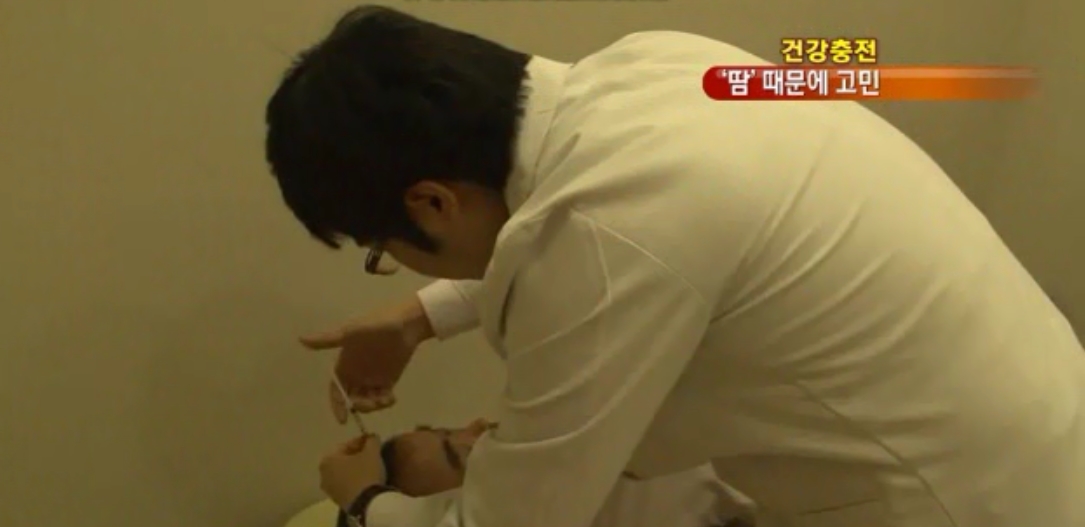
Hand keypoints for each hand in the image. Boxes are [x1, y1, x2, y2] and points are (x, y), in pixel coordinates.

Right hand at [302, 296, 434, 421]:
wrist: (404, 323)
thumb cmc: (374, 326)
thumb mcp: (349, 333)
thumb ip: (327, 340)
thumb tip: (300, 339)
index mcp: (344, 366)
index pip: (336, 391)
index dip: (337, 405)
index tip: (343, 419)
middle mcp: (356, 375)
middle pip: (352, 399)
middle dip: (359, 406)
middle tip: (371, 403)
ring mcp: (372, 379)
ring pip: (368, 401)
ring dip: (373, 405)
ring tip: (384, 399)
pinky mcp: (388, 380)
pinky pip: (383, 397)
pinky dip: (385, 401)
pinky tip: (391, 398)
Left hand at [319, 434, 385, 508]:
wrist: (366, 503)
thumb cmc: (366, 473)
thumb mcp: (372, 453)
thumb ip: (372, 441)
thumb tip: (372, 437)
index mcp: (328, 459)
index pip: (346, 445)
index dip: (361, 441)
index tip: (373, 441)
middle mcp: (323, 474)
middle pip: (343, 459)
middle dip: (356, 455)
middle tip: (371, 454)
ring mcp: (328, 489)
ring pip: (343, 473)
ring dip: (355, 468)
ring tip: (370, 467)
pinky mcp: (336, 500)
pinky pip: (345, 484)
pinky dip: (353, 480)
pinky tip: (365, 480)